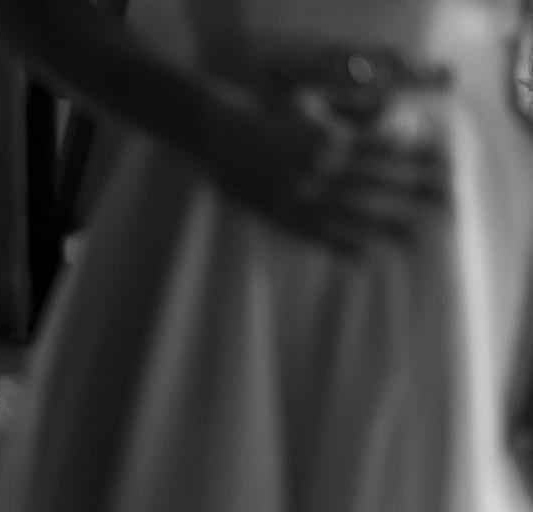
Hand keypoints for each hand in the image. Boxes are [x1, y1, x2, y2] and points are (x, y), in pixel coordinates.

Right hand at [201, 86, 449, 252]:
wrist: (219, 136)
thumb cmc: (268, 117)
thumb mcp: (310, 102)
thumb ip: (347, 112)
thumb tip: (390, 114)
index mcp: (326, 138)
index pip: (382, 149)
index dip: (414, 159)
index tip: (442, 167)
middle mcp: (317, 168)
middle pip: (375, 183)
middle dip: (412, 194)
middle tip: (445, 205)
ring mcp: (299, 195)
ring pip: (351, 214)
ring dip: (386, 227)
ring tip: (414, 239)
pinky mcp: (282, 216)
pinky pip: (317, 235)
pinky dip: (342, 246)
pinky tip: (366, 257)